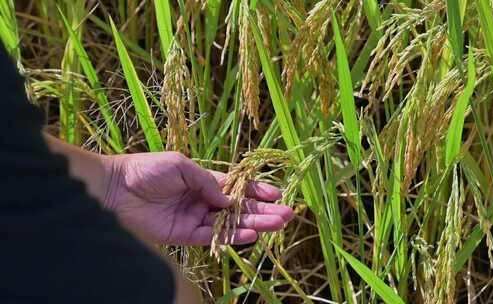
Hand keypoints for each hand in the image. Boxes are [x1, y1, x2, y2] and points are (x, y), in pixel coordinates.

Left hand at [103, 152, 293, 245]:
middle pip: (239, 208)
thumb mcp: (181, 166)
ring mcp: (195, 218)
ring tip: (278, 224)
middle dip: (264, 211)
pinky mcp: (184, 234)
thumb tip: (229, 199)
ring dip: (255, 224)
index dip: (257, 191)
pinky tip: (251, 234)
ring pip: (230, 224)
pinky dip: (232, 237)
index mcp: (203, 180)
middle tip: (288, 214)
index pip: (237, 187)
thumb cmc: (146, 170)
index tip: (278, 194)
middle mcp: (203, 200)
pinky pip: (213, 237)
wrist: (115, 189)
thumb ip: (208, 182)